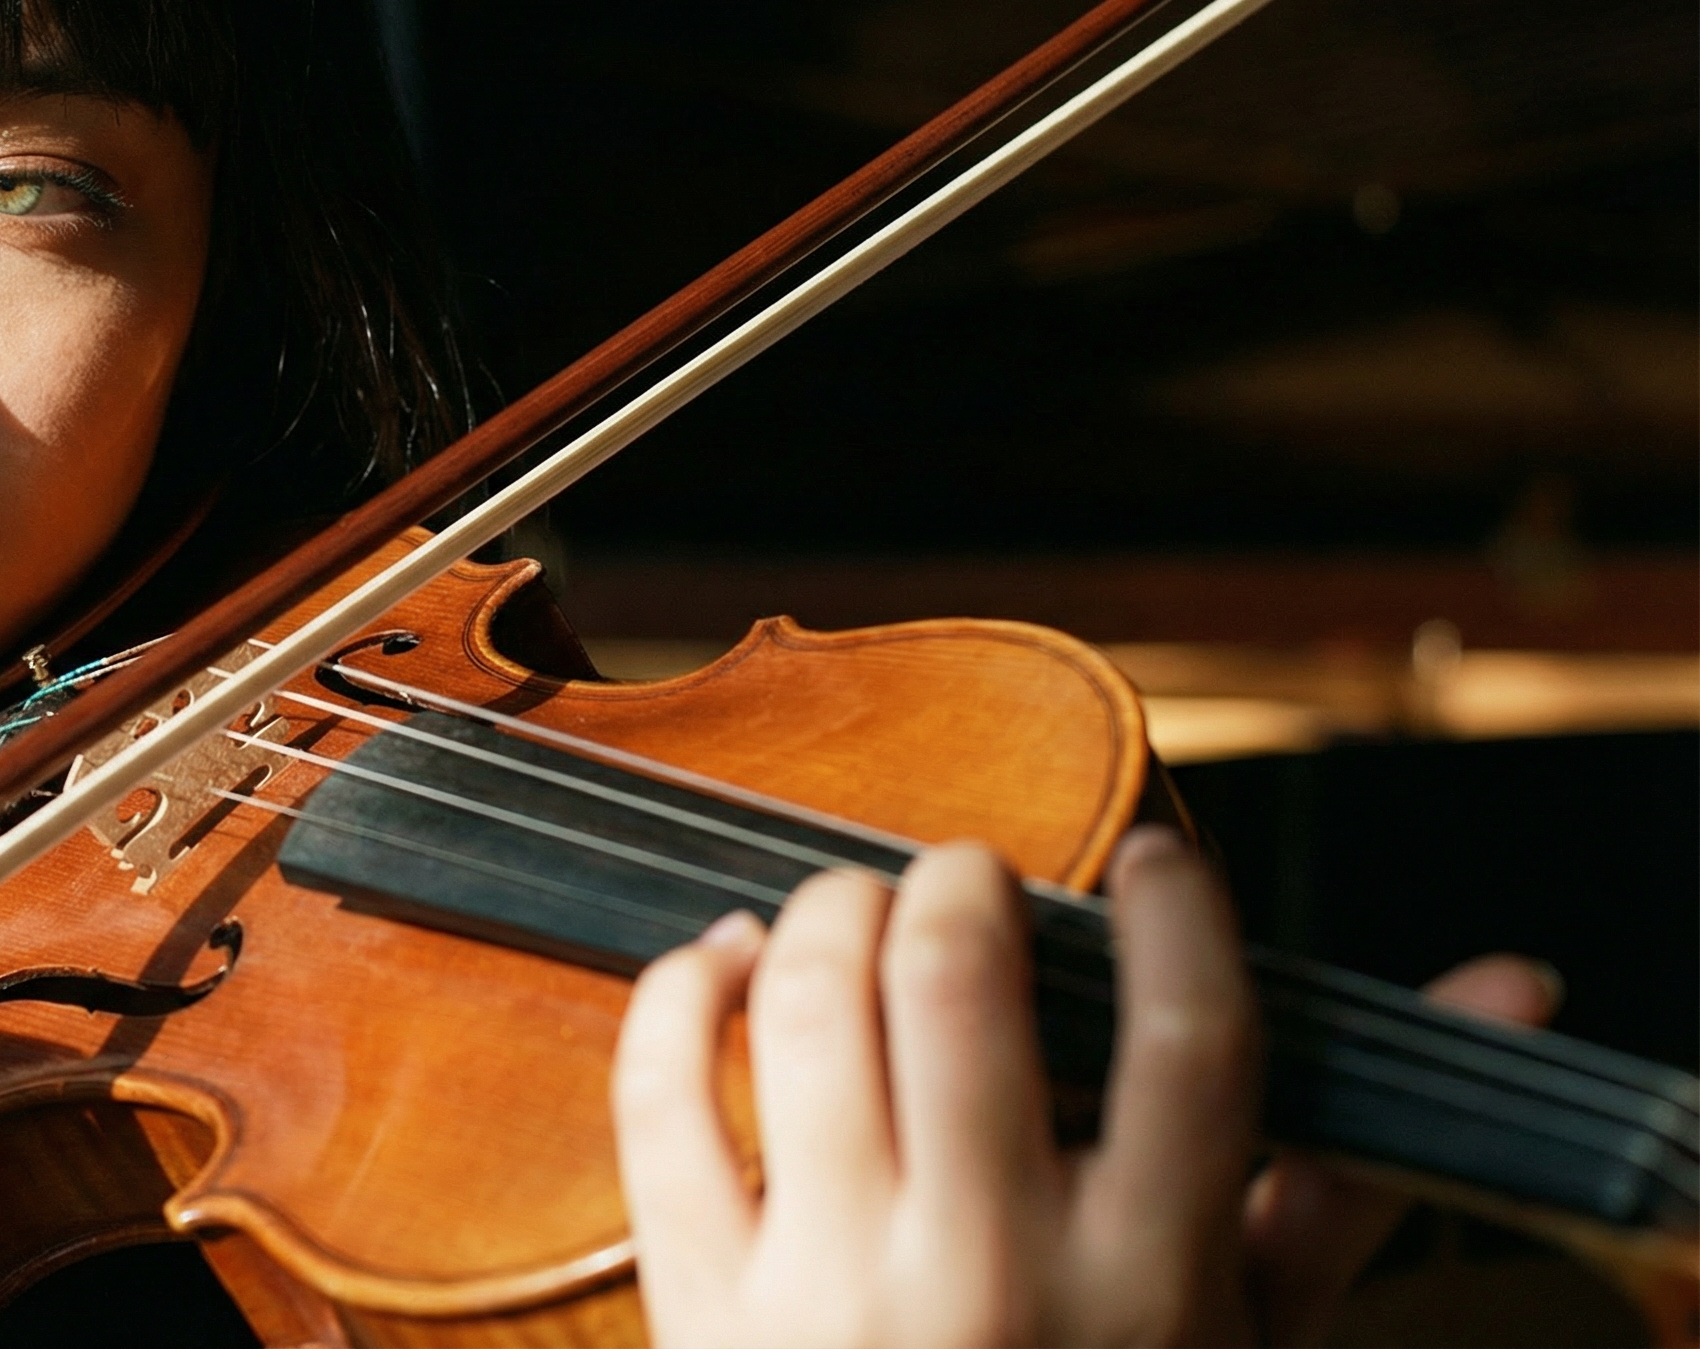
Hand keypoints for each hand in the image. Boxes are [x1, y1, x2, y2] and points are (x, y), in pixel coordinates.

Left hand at [610, 828, 1556, 1347]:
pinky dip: (677, 999)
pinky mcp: (705, 1310)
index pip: (1192, 1035)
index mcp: (1152, 1284)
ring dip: (823, 914)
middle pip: (964, 985)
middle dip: (963, 883)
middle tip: (969, 878)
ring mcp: (834, 1293)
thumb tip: (1505, 987)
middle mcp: (993, 1276)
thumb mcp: (1246, 1348)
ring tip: (853, 908)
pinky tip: (718, 961)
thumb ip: (1339, 1182)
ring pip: (807, 1014)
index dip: (1180, 911)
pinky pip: (659, 1108)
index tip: (1158, 863)